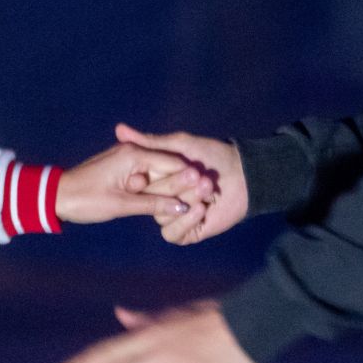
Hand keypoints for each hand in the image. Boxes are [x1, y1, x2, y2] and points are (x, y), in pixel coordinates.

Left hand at [55, 141, 216, 225]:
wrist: (55, 196)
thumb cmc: (85, 200)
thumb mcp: (121, 204)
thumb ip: (153, 204)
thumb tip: (183, 208)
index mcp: (133, 154)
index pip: (172, 163)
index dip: (190, 178)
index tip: (209, 191)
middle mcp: (132, 152)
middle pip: (168, 167)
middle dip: (185, 183)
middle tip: (208, 195)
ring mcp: (127, 159)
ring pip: (159, 173)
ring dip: (172, 188)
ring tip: (195, 201)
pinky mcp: (123, 169)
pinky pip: (147, 177)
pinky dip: (158, 189)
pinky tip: (171, 201)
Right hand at [114, 124, 247, 244]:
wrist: (243, 174)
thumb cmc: (212, 154)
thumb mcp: (180, 144)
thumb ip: (150, 142)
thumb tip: (118, 129)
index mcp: (156, 179)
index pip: (138, 184)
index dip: (147, 179)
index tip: (163, 170)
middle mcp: (162, 198)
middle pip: (152, 200)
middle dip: (177, 187)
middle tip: (199, 175)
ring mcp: (174, 216)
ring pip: (163, 216)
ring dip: (188, 201)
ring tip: (208, 189)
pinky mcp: (188, 231)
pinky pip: (174, 234)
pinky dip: (187, 221)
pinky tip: (202, 209)